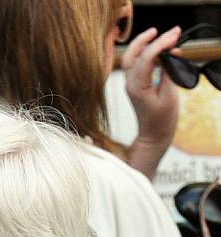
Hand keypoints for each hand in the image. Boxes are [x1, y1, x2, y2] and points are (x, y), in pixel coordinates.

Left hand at [122, 27, 180, 178]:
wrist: (152, 137)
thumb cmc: (161, 120)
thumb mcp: (170, 95)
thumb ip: (169, 72)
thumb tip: (171, 53)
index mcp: (137, 87)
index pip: (145, 58)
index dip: (160, 44)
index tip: (174, 37)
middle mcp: (130, 84)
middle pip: (131, 54)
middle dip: (145, 39)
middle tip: (160, 31)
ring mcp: (131, 84)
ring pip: (132, 58)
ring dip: (145, 44)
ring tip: (163, 37)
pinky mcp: (135, 85)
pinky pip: (137, 64)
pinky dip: (147, 54)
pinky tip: (160, 51)